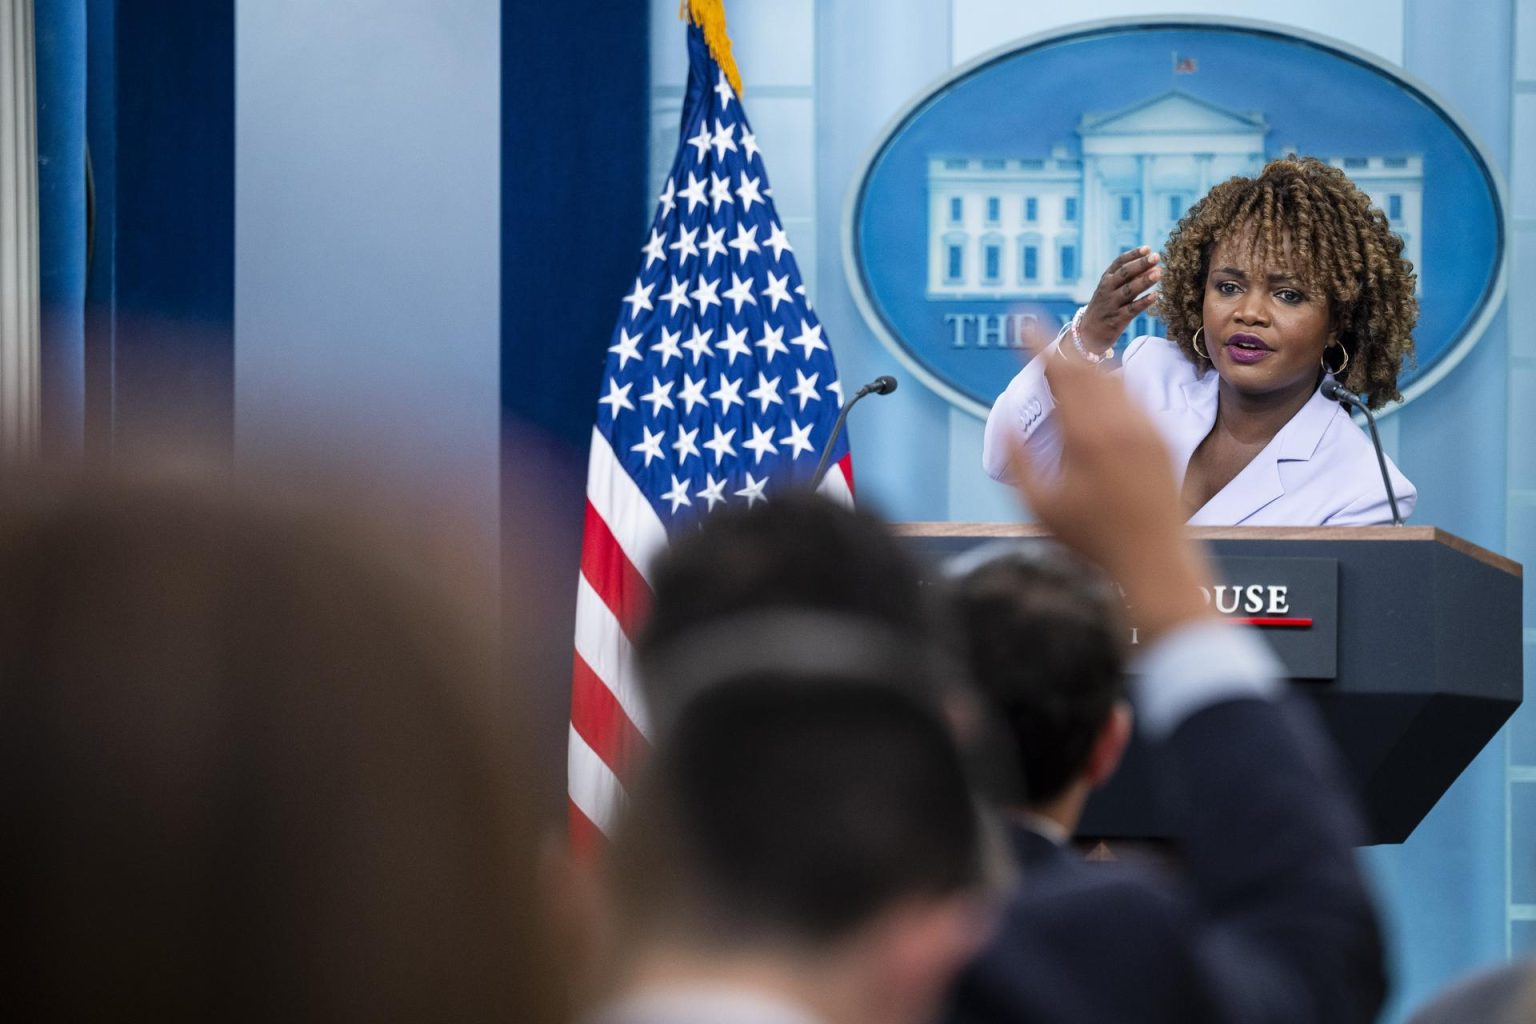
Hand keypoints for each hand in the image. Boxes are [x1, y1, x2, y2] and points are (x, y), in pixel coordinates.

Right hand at [1008, 335, 1213, 644]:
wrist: (1154, 560)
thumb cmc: (1092, 539)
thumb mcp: (1040, 505)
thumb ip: (1019, 460)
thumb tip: (1006, 423)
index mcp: (1085, 436)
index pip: (1059, 373)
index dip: (1037, 344)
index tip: (1023, 322)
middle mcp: (1119, 424)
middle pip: (1086, 368)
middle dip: (1062, 349)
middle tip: (1043, 336)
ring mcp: (1146, 429)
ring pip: (1114, 378)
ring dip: (1089, 364)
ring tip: (1071, 358)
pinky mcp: (1163, 439)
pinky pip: (1137, 396)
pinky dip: (1115, 383)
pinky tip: (1105, 386)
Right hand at [1075, 247, 1160, 353]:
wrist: (1087, 334)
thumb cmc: (1105, 308)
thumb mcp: (1111, 290)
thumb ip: (1129, 279)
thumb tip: (1152, 266)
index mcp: (1106, 279)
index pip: (1119, 263)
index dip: (1133, 255)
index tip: (1147, 248)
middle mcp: (1107, 289)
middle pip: (1124, 274)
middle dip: (1141, 264)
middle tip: (1156, 257)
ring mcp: (1111, 304)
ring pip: (1128, 290)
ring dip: (1144, 281)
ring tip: (1159, 273)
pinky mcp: (1116, 320)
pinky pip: (1131, 310)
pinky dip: (1143, 302)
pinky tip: (1155, 296)